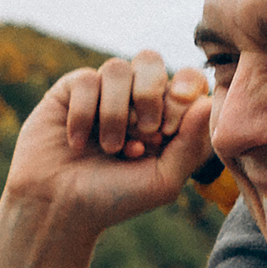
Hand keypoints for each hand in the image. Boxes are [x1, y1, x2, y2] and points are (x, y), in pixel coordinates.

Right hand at [0, 51, 211, 267]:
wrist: (59, 207)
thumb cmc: (115, 198)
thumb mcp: (163, 181)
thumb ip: (190, 143)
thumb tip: (207, 101)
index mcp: (163, 115)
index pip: (184, 79)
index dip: (182, 93)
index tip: (168, 130)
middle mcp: (133, 98)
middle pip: (150, 60)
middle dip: (150, 95)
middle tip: (147, 132)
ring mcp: (101, 92)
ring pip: (116, 68)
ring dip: (117, 112)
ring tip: (111, 148)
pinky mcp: (70, 92)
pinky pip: (85, 80)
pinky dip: (85, 114)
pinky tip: (79, 142)